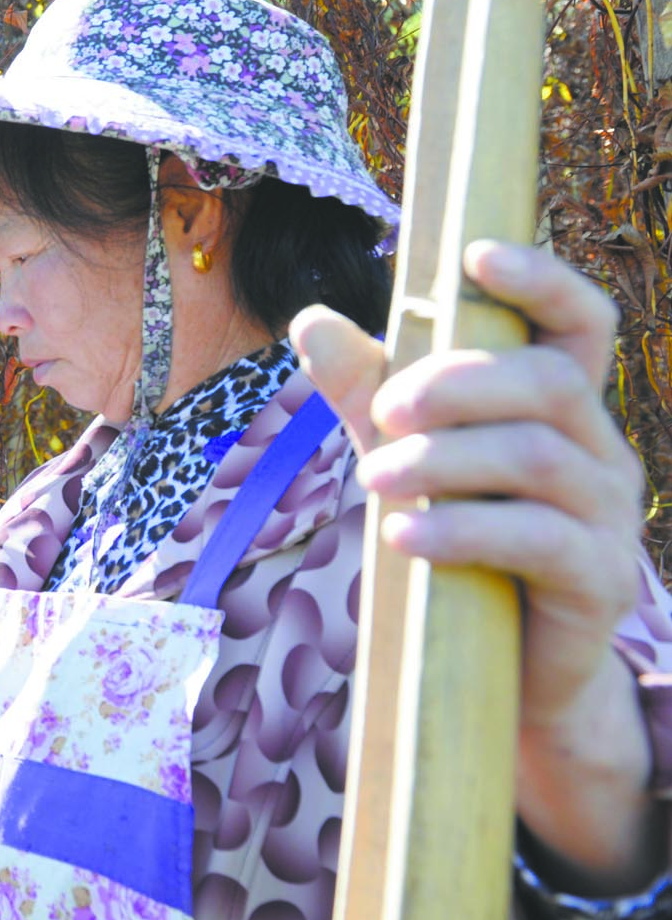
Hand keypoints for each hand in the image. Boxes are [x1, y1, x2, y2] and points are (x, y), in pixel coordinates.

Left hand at [294, 239, 663, 891]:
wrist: (499, 664)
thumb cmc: (455, 537)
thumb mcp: (402, 453)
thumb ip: (366, 390)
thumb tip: (312, 319)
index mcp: (559, 405)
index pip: (579, 322)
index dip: (541, 279)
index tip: (474, 254)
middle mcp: (597, 449)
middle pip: (551, 382)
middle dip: (459, 383)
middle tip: (383, 411)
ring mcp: (608, 515)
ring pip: (540, 458)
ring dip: (446, 460)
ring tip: (373, 476)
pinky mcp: (598, 581)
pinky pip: (541, 540)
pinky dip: (464, 530)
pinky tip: (404, 536)